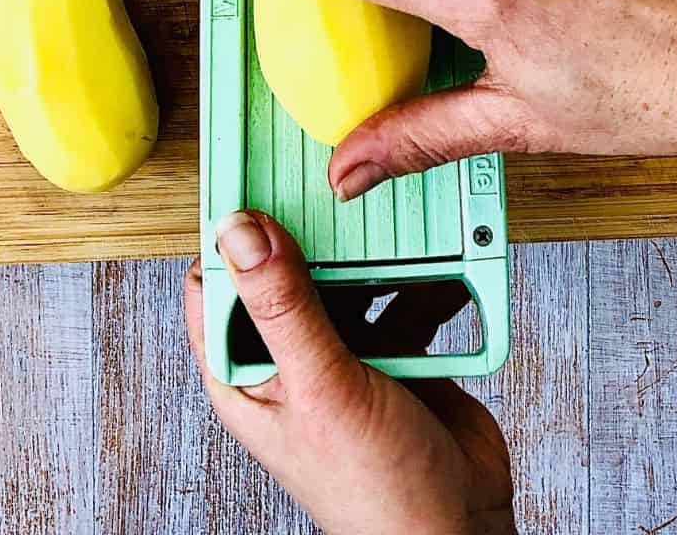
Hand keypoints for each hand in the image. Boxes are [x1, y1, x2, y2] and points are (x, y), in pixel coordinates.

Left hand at [185, 211, 514, 534]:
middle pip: (287, 268)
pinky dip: (422, 278)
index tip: (253, 177)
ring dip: (372, 253)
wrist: (458, 531)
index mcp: (246, 369)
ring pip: (346, 276)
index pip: (218, 281)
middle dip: (311, 232)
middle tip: (333, 188)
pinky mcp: (392, 351)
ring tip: (392, 224)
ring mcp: (342, 353)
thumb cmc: (375, 491)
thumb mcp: (321, 387)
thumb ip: (283, 308)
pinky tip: (442, 265)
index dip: (229, 231)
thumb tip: (241, 231)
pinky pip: (400, 295)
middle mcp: (288, 356)